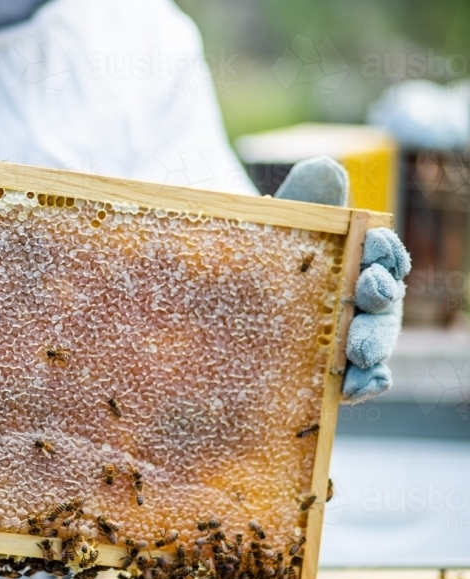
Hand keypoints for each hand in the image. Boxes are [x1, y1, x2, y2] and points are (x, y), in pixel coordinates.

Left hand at [274, 157, 410, 403]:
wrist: (216, 296)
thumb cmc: (256, 255)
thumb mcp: (271, 225)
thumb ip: (301, 199)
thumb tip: (327, 169)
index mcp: (352, 260)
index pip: (380, 253)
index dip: (382, 249)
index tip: (371, 244)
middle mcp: (357, 299)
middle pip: (384, 299)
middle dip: (382, 295)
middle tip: (370, 292)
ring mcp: (347, 337)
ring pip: (376, 340)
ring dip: (375, 344)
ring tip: (361, 352)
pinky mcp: (333, 371)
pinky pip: (361, 381)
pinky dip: (367, 384)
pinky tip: (358, 387)